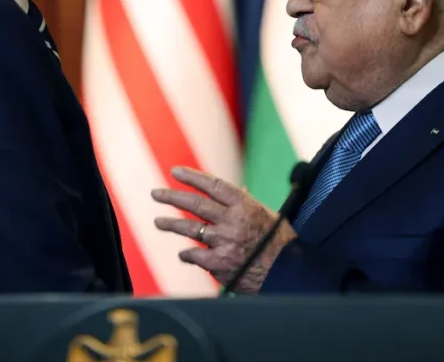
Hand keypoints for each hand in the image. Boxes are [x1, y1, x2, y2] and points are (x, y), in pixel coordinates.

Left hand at [151, 166, 296, 293]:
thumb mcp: (266, 215)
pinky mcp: (219, 263)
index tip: (175, 172)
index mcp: (244, 205)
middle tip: (156, 193)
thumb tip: (238, 189)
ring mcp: (223, 241)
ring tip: (159, 221)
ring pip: (190, 228)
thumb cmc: (279, 242)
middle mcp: (231, 220)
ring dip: (171, 224)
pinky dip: (187, 254)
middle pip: (195, 204)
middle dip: (172, 197)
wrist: (286, 272)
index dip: (192, 177)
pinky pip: (195, 255)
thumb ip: (246, 203)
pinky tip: (183, 254)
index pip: (212, 185)